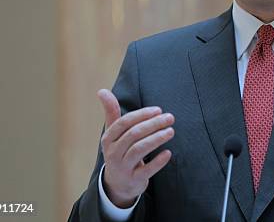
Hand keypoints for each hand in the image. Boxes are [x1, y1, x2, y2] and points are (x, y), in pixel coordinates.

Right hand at [97, 89, 174, 207]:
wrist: (117, 184)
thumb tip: (102, 90)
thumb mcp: (113, 133)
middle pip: (134, 134)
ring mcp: (122, 167)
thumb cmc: (119, 150)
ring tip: (171, 131)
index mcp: (109, 138)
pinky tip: (168, 153)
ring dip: (156, 139)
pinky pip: (146, 170)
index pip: (124, 123)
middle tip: (170, 118)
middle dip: (153, 124)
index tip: (158, 110)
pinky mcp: (133, 180)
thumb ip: (111, 111)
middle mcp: (113, 153)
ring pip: (139, 150)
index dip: (142, 115)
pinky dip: (157, 162)